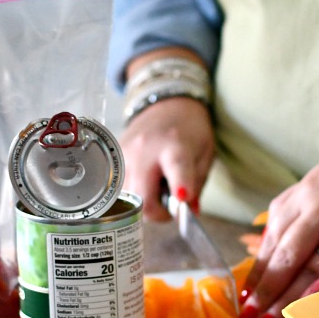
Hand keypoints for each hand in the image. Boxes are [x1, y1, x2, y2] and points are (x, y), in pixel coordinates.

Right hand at [121, 97, 214, 220]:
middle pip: (144, 197)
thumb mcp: (204, 154)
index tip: (183, 198)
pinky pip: (122, 189)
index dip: (180, 184)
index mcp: (175, 145)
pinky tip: (145, 180)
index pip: (176, 166)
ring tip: (157, 187)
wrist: (166, 105)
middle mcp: (146, 149)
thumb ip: (197, 184)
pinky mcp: (114, 160)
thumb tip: (188, 212)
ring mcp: (126, 155)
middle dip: (158, 212)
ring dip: (145, 202)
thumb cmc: (189, 131)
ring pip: (130, 198)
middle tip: (169, 207)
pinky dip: (135, 192)